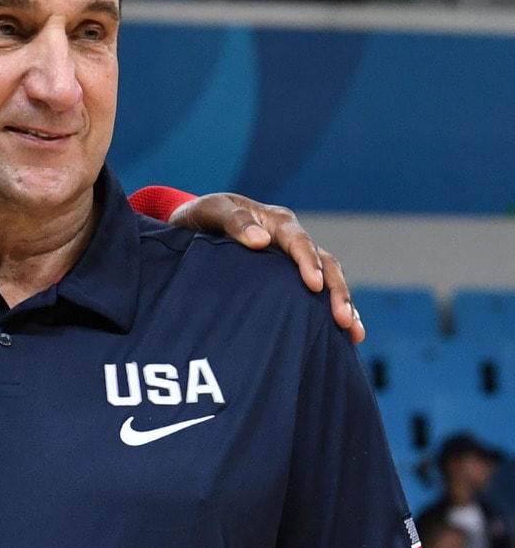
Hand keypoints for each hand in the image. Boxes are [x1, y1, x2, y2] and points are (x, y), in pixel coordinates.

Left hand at [169, 195, 361, 339]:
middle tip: (343, 319)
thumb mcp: (213, 210)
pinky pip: (316, 295)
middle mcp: (291, 241)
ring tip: (354, 333)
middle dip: (337, 291)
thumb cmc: (203, 216)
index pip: (300, 242)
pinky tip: (342, 337)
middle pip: (325, 264)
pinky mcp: (290, 279)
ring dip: (343, 305)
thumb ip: (233, 221)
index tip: (313, 285)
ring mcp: (294, 261)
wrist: (195, 224)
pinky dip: (329, 312)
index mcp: (276, 222)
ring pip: (328, 281)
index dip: (308, 262)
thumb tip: (259, 240)